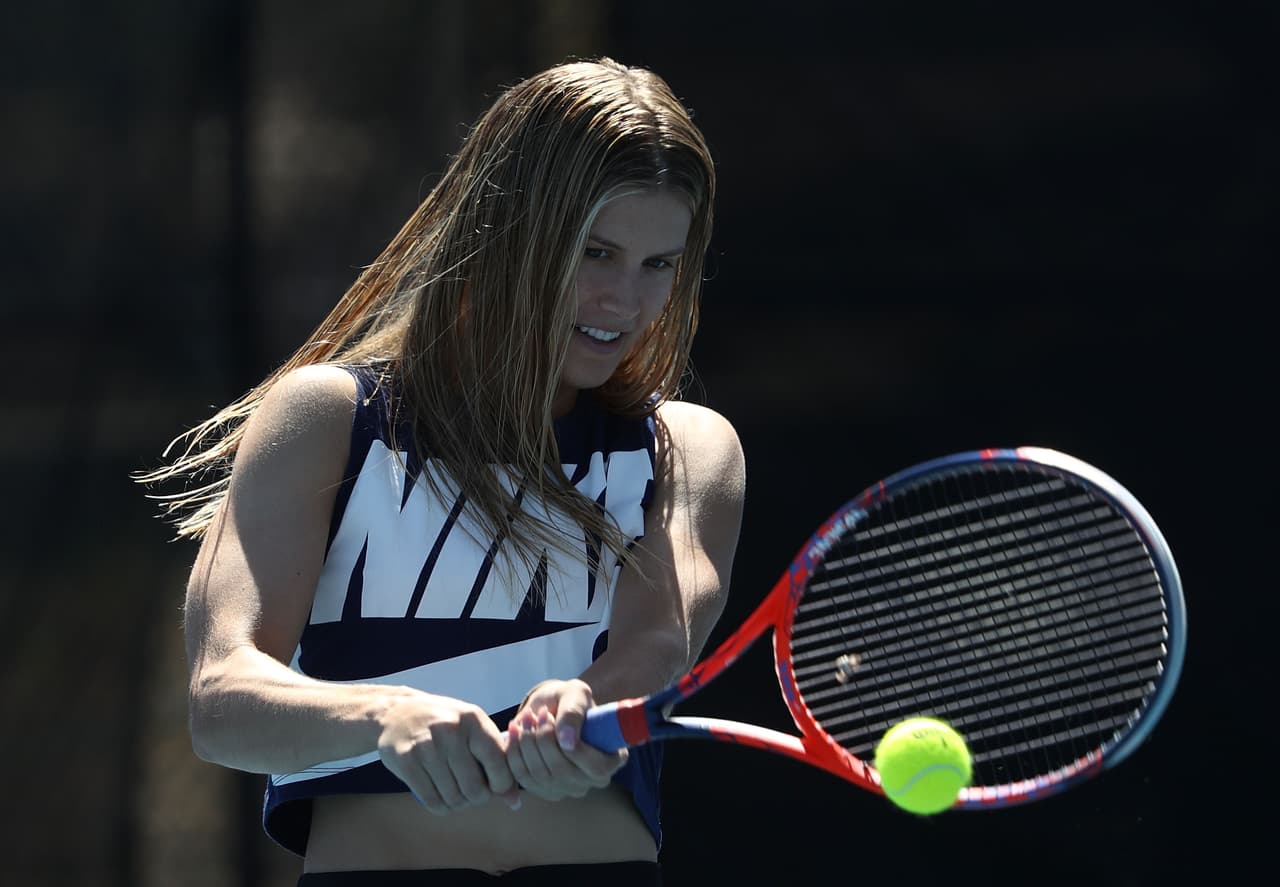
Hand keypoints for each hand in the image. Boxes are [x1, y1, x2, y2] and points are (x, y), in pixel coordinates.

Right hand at [376, 692, 519, 814]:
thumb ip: (496, 760)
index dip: (502, 785)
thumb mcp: (473, 730)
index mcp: (473, 720)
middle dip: (477, 798)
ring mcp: (427, 746)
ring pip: (453, 798)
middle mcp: (451, 731)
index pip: (498, 763)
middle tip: (472, 793)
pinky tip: (440, 797)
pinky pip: (431, 801)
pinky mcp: (406, 761)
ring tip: (456, 793)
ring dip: (457, 804)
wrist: (398, 713)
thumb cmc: (445, 725)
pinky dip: (440, 807)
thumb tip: (515, 802)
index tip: (494, 787)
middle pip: (475, 789)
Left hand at [505, 678, 628, 801]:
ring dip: (525, 744)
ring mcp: (567, 788)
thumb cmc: (570, 699)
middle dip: (542, 740)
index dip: (572, 747)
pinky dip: (513, 753)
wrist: (552, 707)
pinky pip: (522, 778)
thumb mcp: (577, 694)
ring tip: (525, 719)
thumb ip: (574, 713)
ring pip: (539, 775)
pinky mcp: (543, 789)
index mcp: (612, 759)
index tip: (548, 716)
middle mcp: (592, 780)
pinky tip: (514, 732)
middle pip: (562, 772)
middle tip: (533, 714)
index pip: (595, 767)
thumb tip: (567, 741)